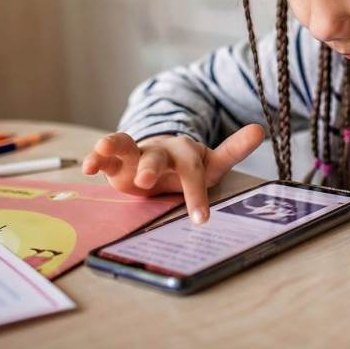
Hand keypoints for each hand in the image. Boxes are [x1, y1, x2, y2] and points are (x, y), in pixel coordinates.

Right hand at [81, 125, 264, 223]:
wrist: (161, 155)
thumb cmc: (187, 166)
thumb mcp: (212, 162)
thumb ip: (233, 150)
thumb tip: (262, 128)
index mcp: (189, 154)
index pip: (196, 172)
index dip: (197, 194)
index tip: (201, 220)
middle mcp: (164, 150)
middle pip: (160, 156)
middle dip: (153, 167)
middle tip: (147, 180)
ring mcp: (140, 153)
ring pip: (128, 146)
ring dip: (116, 146)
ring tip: (104, 149)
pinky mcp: (119, 160)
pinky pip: (107, 155)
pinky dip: (97, 157)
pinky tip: (87, 165)